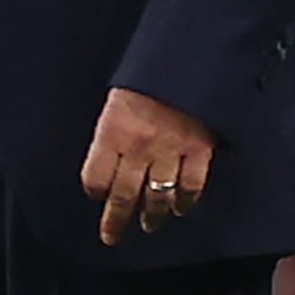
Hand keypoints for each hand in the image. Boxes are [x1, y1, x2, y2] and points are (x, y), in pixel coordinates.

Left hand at [81, 86, 213, 245]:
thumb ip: (112, 130)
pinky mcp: (200, 151)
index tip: (95, 196)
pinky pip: (191, 185)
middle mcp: (139, 149)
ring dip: (151, 214)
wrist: (186, 58)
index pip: (96, 176)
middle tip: (111, 236)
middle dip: (116, 219)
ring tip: (147, 225)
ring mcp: (171, 153)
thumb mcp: (116, 99)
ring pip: (157, 196)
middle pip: (124, 195)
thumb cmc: (145, 76)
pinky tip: (179, 208)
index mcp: (112, 132)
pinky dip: (185, 200)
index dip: (94, 190)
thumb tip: (108, 155)